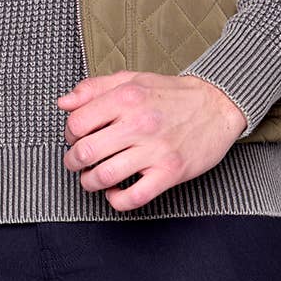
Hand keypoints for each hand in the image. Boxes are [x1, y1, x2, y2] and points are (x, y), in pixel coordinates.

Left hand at [56, 70, 248, 211]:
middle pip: (86, 151)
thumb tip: (64, 103)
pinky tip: (115, 192)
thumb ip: (95, 88)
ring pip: (104, 176)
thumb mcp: (132, 79)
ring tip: (92, 178)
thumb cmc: (172, 94)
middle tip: (77, 161)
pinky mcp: (170, 172)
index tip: (76, 137)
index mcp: (127, 96)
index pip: (77, 122)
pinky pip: (133, 197)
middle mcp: (139, 122)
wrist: (217, 105)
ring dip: (89, 182)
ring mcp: (155, 150)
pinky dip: (116, 200)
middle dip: (73, 161)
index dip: (70, 133)